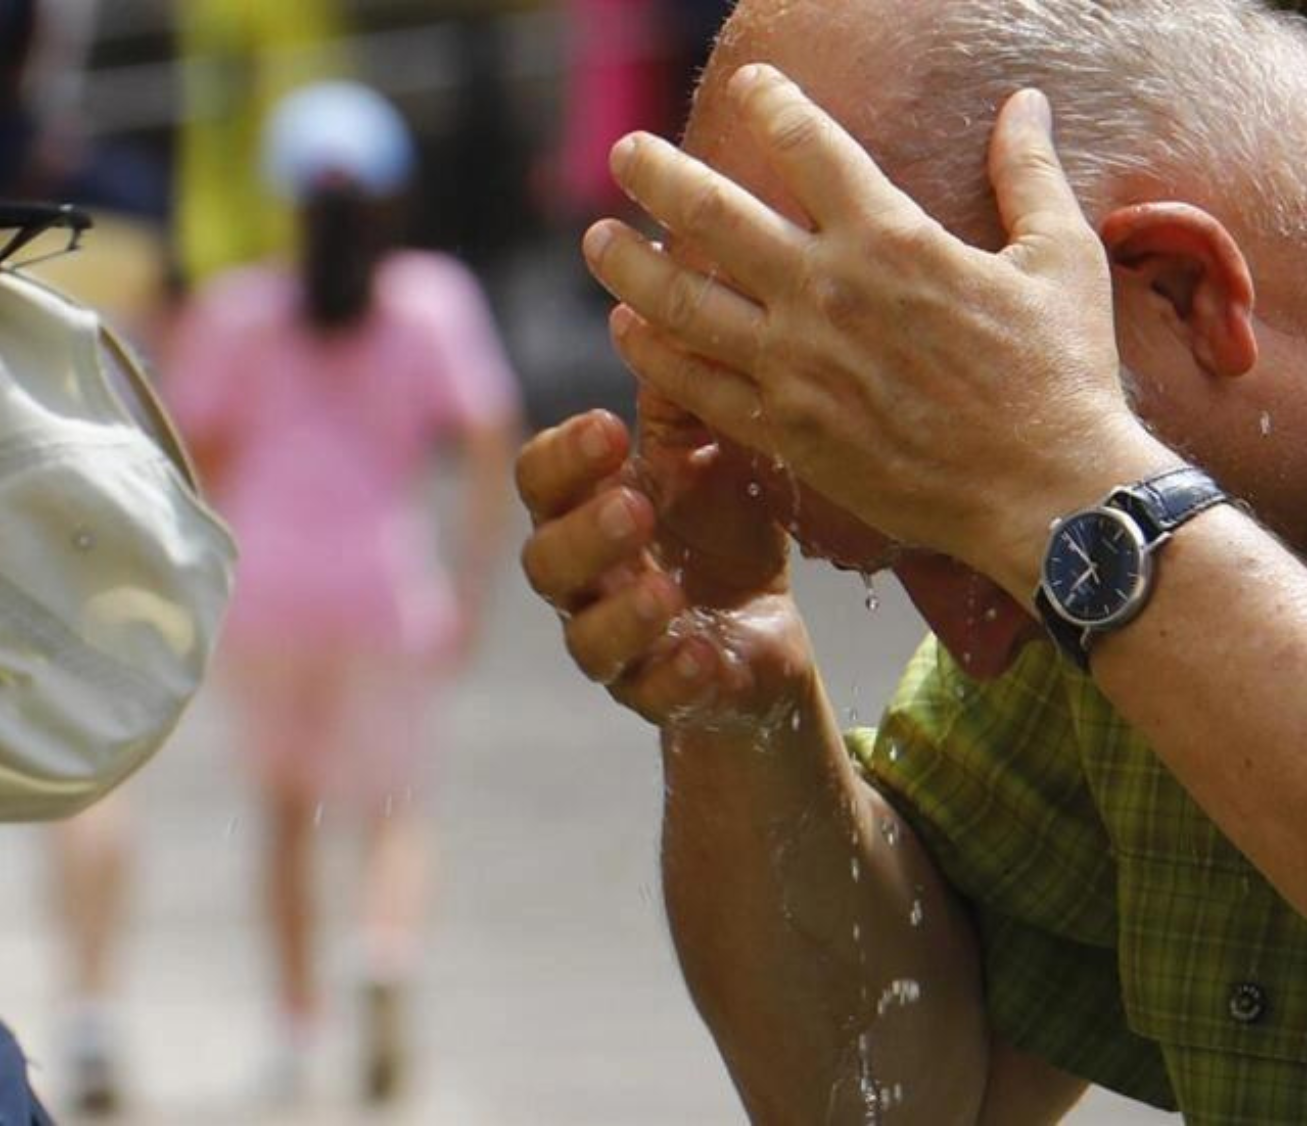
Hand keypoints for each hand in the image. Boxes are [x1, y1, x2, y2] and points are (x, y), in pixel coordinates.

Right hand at [515, 398, 814, 729]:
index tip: (608, 428)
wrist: (765, 626)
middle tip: (632, 506)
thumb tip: (664, 308)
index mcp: (585, 506)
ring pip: (586, 639)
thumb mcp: (711, 454)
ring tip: (666, 591)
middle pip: (546, 561)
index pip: (541, 480)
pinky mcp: (662, 694)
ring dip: (622, 614)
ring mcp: (617, 643)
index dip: (564, 457)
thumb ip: (682, 401)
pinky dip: (673, 678)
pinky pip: (650, 696)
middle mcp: (585, 578)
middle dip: (585, 533)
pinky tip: (703, 656)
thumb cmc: (721, 526)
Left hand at [583, 66, 1178, 597]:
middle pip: (713, 216)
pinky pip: (697, 386)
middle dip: (658, 176)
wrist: (1045, 492)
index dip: (772, 105)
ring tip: (597, 240)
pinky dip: (654, 355)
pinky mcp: (784, 429)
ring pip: (683, 303)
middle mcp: (827, 292)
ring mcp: (796, 364)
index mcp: (892, 238)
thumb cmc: (1061, 374)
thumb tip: (1024, 103)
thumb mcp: (1061, 257)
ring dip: (630, 266)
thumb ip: (1029, 174)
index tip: (748, 86)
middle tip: (624, 153)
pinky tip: (628, 330)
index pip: (810, 147)